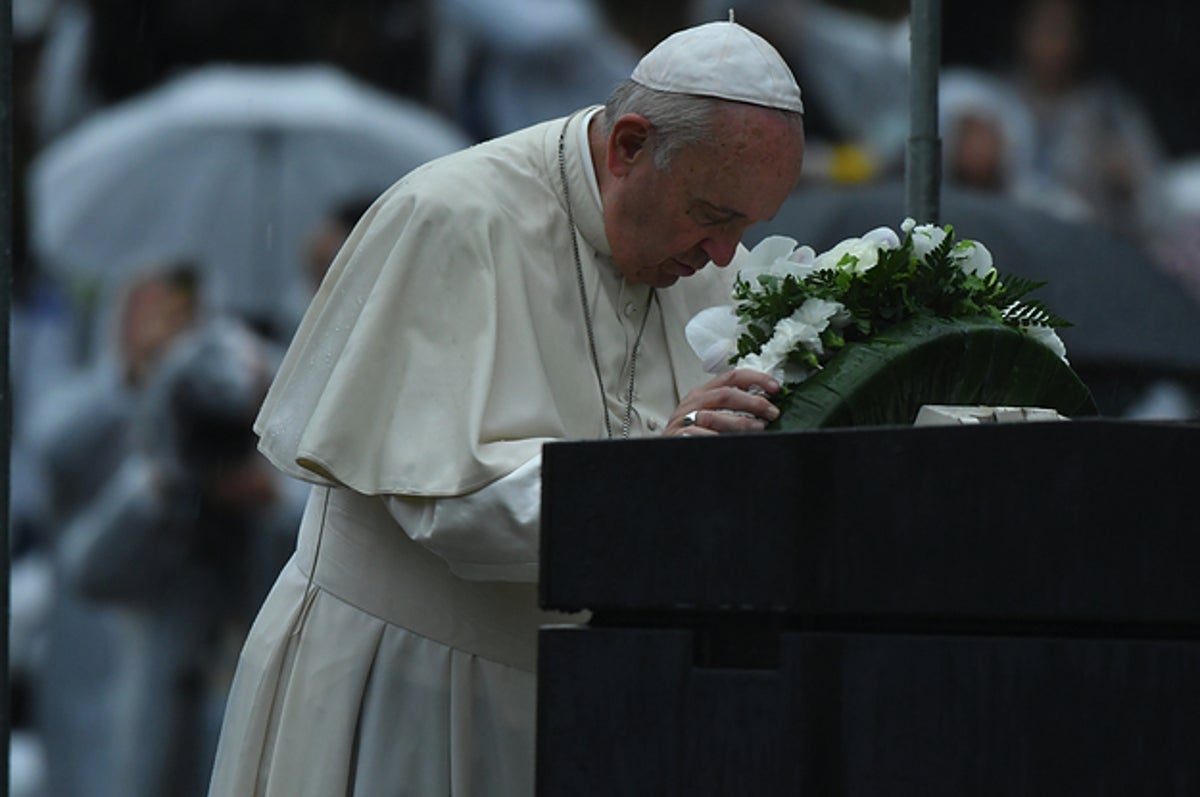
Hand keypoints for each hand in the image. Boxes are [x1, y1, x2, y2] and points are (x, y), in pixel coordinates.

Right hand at [665, 369, 781, 436]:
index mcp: (704, 392)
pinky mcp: (679, 436)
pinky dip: (718, 438)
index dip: (756, 379)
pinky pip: (701, 435)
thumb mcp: (709, 414)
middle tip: (772, 412)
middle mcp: (694, 402)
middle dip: (753, 402)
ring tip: (759, 428)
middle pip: (726, 394)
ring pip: (715, 416)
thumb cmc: (692, 434)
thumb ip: (730, 407)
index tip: (775, 388)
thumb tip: (765, 406)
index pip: (731, 376)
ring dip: (740, 422)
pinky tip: (733, 443)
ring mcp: (684, 419)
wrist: (664, 452)